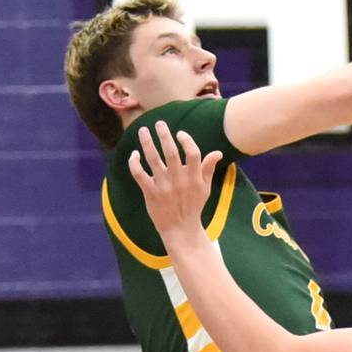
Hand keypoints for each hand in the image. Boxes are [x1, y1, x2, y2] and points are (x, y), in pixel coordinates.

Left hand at [129, 122, 222, 237]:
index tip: (180, 134)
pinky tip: (134, 155)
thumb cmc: (194, 206)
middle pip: (171, 152)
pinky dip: (135, 163)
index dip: (187, 141)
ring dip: (147, 143)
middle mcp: (178, 180)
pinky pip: (139, 175)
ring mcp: (163, 186)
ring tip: (143, 131)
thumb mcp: (206, 188)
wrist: (181, 229)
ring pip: (153, 160)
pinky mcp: (150, 193)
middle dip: (164, 135)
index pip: (193, 154)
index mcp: (193, 178)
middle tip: (159, 123)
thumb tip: (217, 152)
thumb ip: (209, 168)